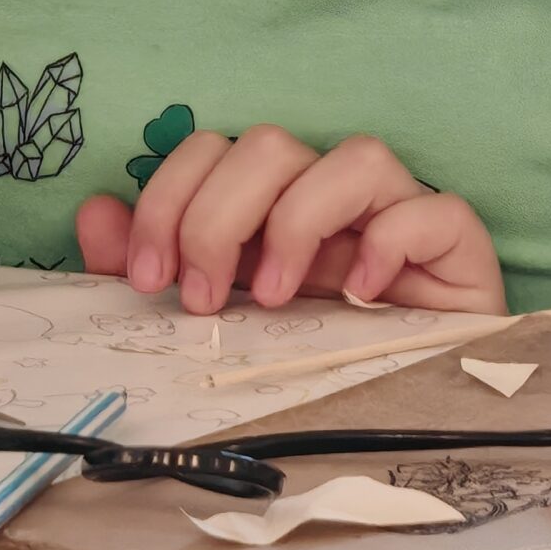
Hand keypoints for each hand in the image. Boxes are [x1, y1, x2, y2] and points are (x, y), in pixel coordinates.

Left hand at [74, 125, 505, 315]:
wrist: (417, 404)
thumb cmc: (317, 356)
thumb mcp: (223, 313)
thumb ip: (157, 264)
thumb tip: (93, 214)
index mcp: (273, 201)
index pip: (212, 150)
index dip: (169, 199)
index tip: (151, 278)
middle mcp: (332, 193)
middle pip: (270, 145)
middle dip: (217, 217)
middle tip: (200, 297)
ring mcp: (399, 211)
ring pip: (355, 156)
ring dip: (297, 220)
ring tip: (276, 297)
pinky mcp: (457, 243)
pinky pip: (432, 210)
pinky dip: (390, 241)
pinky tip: (361, 295)